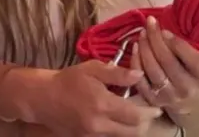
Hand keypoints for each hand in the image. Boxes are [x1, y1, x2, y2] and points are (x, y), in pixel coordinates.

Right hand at [14, 60, 162, 135]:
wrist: (41, 98)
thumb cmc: (68, 80)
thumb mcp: (92, 69)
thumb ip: (117, 73)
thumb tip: (139, 75)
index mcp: (103, 105)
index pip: (136, 116)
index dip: (150, 113)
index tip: (157, 107)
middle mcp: (99, 124)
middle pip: (133, 132)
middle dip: (144, 123)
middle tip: (147, 112)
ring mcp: (92, 135)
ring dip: (131, 128)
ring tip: (132, 115)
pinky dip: (117, 130)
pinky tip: (115, 118)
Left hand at [127, 15, 198, 114]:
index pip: (193, 61)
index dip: (179, 44)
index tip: (166, 29)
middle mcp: (187, 89)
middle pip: (168, 62)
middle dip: (156, 39)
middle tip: (150, 22)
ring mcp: (170, 96)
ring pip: (153, 71)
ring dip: (145, 48)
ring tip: (143, 32)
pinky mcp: (155, 100)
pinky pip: (141, 82)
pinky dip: (136, 63)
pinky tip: (136, 46)